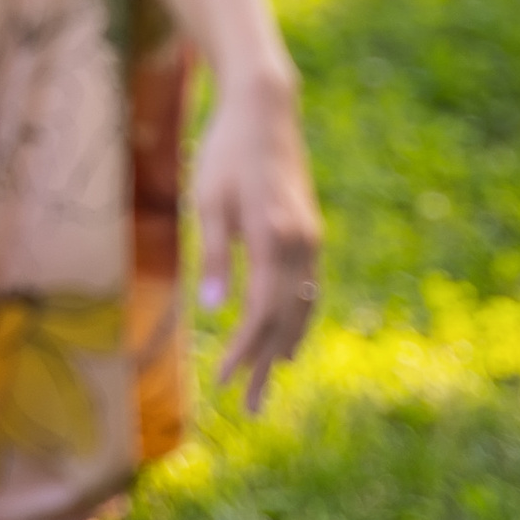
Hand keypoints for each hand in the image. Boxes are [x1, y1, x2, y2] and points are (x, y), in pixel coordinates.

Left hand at [195, 62, 320, 409]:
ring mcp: (310, 240)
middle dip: (266, 365)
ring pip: (302, 308)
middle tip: (250, 408)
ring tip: (269, 384)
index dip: (245, 351)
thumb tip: (214, 311)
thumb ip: (214, 256)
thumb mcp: (209, 202)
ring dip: (285, 348)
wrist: (264, 110)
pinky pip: (308, 290)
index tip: (226, 382)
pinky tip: (288, 340)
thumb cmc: (225, 153)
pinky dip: (297, 320)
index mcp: (274, 239)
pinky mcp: (309, 233)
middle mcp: (301, 245)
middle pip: (285, 320)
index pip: (261, 313)